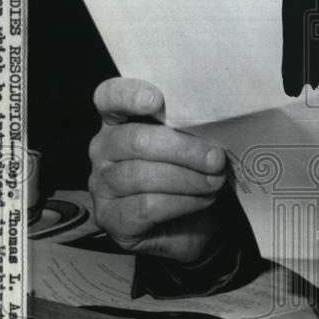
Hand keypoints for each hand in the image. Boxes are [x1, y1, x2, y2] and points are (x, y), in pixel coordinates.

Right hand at [88, 77, 226, 262]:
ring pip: (141, 175)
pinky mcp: (111, 218)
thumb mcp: (193, 143)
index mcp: (120, 121)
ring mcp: (102, 185)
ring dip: (187, 179)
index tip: (156, 100)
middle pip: (135, 140)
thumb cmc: (191, 172)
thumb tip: (213, 121)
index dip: (128, 95)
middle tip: (216, 159)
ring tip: (215, 182)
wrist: (193, 223)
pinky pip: (147, 206)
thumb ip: (191, 126)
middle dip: (182, 149)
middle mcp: (104, 149)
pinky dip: (182, 202)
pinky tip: (203, 200)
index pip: (109, 97)